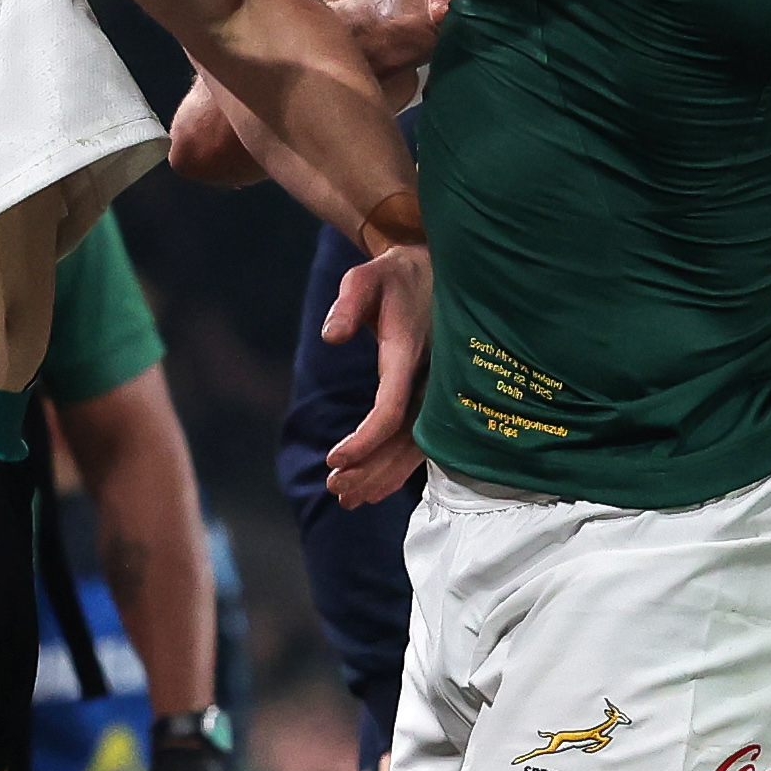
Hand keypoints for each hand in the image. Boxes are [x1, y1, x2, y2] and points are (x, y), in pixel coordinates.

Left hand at [320, 243, 430, 507]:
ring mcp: (439, 393)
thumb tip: (331, 337)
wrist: (437, 273)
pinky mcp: (438, 400)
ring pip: (415, 448)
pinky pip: (421, 442)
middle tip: (335, 488)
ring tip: (346, 497)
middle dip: (371, 470)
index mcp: (411, 353)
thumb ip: (349, 303)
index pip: (392, 408)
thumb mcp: (367, 277)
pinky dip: (397, 467)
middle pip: (405, 440)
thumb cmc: (395, 276)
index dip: (365, 440)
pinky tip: (372, 487)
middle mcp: (432, 380)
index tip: (333, 458)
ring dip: (382, 476)